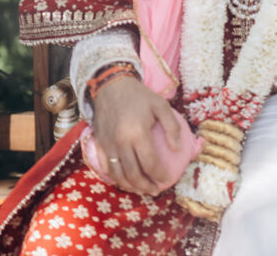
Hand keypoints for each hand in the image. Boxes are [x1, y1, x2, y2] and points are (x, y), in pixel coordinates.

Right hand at [89, 76, 182, 195]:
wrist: (111, 86)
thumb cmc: (139, 96)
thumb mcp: (161, 105)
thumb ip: (172, 127)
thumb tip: (177, 149)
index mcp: (138, 133)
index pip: (150, 163)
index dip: (159, 175)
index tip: (167, 179)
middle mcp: (121, 143)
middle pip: (133, 174)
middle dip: (146, 186)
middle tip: (156, 190)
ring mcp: (108, 145)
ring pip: (118, 175)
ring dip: (131, 186)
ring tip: (142, 190)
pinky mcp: (99, 145)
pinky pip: (106, 168)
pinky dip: (116, 179)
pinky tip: (125, 181)